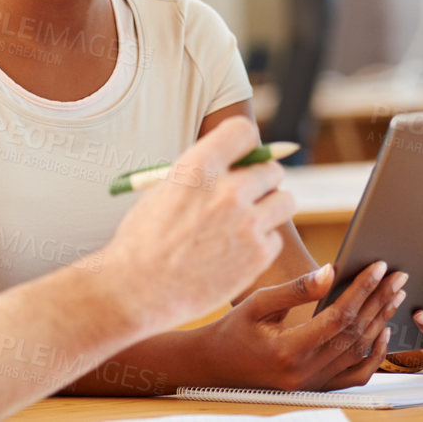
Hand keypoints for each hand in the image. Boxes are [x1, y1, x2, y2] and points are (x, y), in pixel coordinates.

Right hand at [101, 118, 294, 331]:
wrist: (137, 290)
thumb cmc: (143, 241)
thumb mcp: (164, 191)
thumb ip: (201, 175)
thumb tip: (233, 166)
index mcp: (199, 166)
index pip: (243, 132)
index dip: (243, 145)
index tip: (242, 158)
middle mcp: (227, 190)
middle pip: (270, 168)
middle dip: (261, 180)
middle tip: (248, 195)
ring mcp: (246, 223)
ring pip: (285, 201)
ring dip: (270, 208)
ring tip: (247, 223)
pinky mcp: (257, 254)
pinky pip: (275, 238)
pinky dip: (261, 244)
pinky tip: (236, 253)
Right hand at [196, 261, 408, 390]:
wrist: (217, 365)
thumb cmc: (233, 330)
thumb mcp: (257, 302)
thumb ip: (296, 289)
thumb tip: (331, 271)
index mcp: (288, 350)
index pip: (338, 316)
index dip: (362, 289)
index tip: (378, 267)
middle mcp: (305, 372)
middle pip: (355, 332)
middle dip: (379, 300)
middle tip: (397, 275)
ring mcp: (314, 383)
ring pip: (359, 351)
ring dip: (380, 320)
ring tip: (394, 294)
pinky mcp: (318, 387)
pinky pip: (356, 374)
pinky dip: (374, 354)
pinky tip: (382, 331)